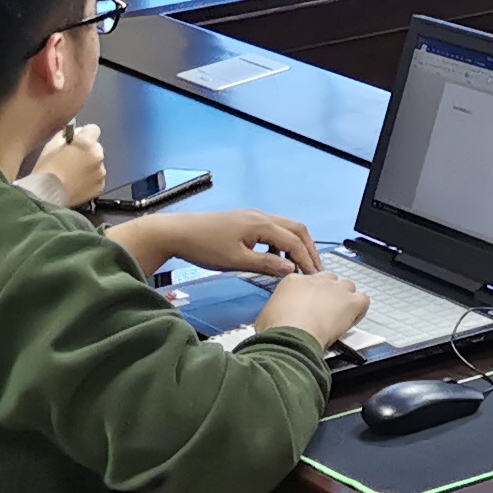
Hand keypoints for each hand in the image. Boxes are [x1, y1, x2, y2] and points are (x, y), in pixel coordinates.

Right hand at [31, 124, 106, 208]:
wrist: (46, 196)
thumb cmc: (46, 169)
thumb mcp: (51, 146)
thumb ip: (65, 136)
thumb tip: (73, 134)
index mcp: (86, 143)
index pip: (93, 129)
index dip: (84, 134)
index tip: (75, 142)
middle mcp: (98, 156)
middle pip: (96, 148)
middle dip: (86, 151)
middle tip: (71, 160)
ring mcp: (101, 173)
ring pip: (97, 164)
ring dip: (88, 166)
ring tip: (73, 175)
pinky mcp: (100, 186)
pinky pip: (97, 178)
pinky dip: (90, 180)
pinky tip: (77, 184)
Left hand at [116, 209, 320, 279]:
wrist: (177, 232)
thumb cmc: (203, 245)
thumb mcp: (236, 260)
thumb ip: (266, 265)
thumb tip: (290, 270)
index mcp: (262, 224)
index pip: (295, 241)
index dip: (307, 259)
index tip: (316, 276)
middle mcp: (261, 217)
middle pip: (296, 230)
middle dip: (308, 249)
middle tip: (315, 269)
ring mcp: (252, 218)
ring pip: (284, 229)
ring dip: (294, 246)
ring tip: (296, 267)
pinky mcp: (244, 223)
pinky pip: (271, 232)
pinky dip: (279, 245)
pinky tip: (272, 260)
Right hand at [259, 268, 367, 348]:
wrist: (291, 336)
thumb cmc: (276, 329)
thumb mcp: (266, 315)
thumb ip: (276, 310)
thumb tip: (276, 317)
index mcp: (294, 281)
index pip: (308, 282)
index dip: (310, 296)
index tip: (309, 308)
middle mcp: (316, 280)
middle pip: (329, 281)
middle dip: (328, 294)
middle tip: (324, 312)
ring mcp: (336, 289)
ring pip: (347, 287)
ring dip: (344, 300)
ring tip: (339, 317)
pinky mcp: (351, 301)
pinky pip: (363, 300)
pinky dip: (360, 310)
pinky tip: (352, 320)